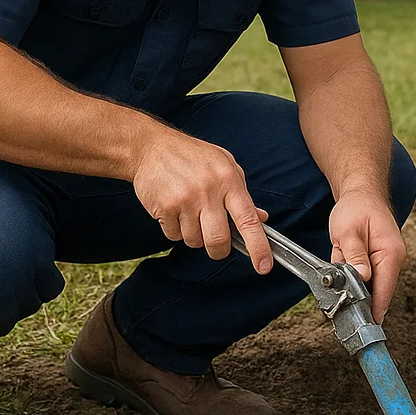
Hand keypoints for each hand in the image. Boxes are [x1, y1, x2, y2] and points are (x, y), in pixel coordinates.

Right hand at [130, 125, 272, 273]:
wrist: (151, 147)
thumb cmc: (192, 156)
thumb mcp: (224, 165)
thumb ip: (241, 193)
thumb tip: (260, 218)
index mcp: (229, 180)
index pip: (248, 219)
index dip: (258, 246)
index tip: (264, 266)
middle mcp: (209, 191)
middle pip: (219, 240)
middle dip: (219, 249)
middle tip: (216, 242)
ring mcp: (185, 200)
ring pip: (195, 242)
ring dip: (194, 235)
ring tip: (189, 212)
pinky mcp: (165, 208)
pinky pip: (174, 236)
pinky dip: (175, 230)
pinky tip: (174, 210)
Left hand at [328, 188, 406, 322]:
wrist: (361, 192)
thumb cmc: (357, 207)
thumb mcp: (349, 231)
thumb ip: (355, 256)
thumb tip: (362, 280)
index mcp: (391, 254)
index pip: (384, 291)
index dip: (373, 311)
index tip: (363, 328)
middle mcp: (393, 261)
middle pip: (377, 292)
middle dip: (356, 300)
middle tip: (336, 309)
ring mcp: (385, 262)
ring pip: (367, 287)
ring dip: (351, 288)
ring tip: (336, 281)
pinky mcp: (376, 262)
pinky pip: (363, 278)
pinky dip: (350, 279)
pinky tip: (340, 270)